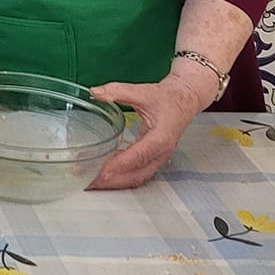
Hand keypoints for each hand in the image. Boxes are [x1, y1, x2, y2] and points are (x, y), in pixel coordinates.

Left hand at [86, 73, 205, 189]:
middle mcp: (161, 152)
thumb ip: (118, 91)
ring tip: (94, 183)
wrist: (184, 100)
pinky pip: (138, 172)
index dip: (119, 165)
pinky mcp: (154, 158)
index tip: (102, 172)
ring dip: (117, 182)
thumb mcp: (142, 92)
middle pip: (137, 174)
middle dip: (114, 181)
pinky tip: (106, 173)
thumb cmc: (168, 98)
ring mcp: (159, 157)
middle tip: (91, 183)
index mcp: (160, 138)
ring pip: (138, 177)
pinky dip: (123, 176)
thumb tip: (96, 92)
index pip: (138, 156)